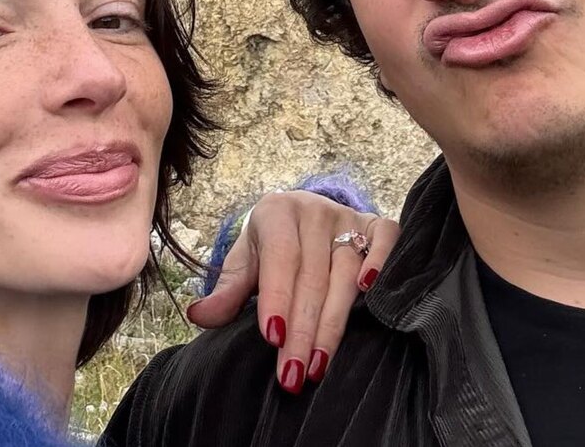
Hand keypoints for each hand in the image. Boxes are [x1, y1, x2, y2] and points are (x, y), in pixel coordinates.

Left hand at [186, 190, 398, 393]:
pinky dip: (382, 265)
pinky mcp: (376, 225)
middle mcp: (314, 211)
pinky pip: (386, 241)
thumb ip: (227, 291)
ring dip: (334, 323)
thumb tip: (198, 316)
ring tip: (318, 365)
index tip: (274, 338)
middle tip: (293, 374)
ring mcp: (348, 217)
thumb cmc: (271, 247)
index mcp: (276, 212)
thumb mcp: (246, 263)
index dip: (277, 298)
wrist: (303, 216)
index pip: (280, 259)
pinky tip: (371, 297)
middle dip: (302, 330)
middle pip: (313, 276)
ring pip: (346, 272)